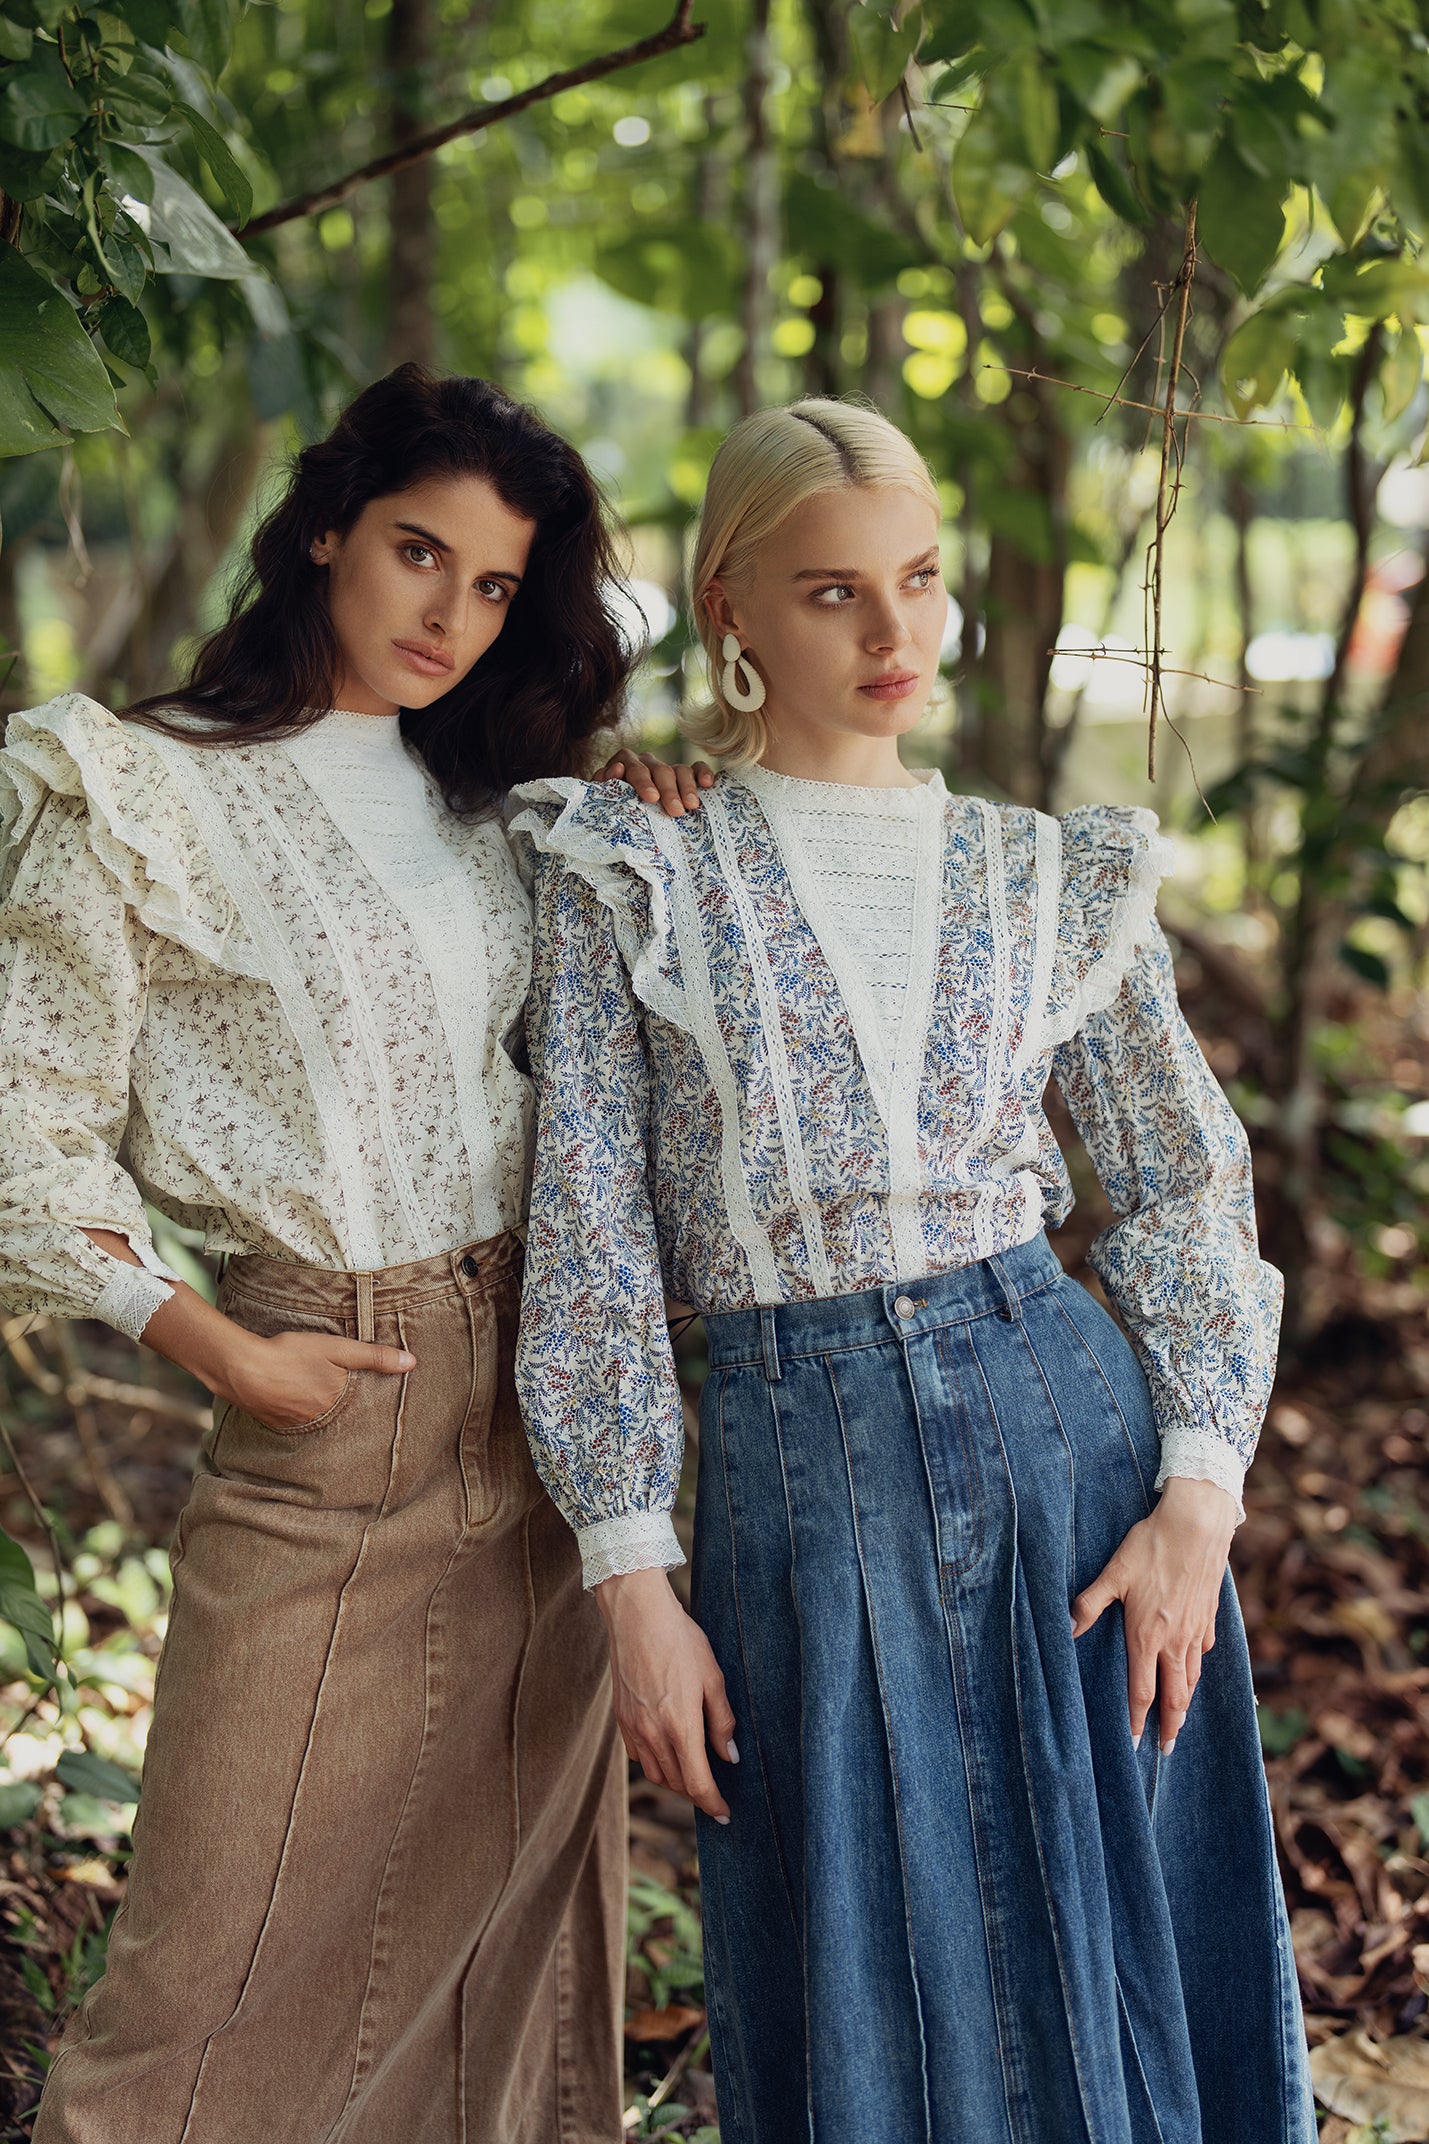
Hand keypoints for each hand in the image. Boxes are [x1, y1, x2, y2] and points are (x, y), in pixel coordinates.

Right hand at [218, 1328, 415, 1430]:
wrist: (240, 1367)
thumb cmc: (291, 1355)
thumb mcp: (337, 1350)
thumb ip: (374, 1357)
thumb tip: (412, 1363)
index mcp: (337, 1406)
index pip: (361, 1410)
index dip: (368, 1406)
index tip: (378, 1406)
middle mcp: (318, 1422)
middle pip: (339, 1416)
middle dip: (344, 1410)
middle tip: (346, 1402)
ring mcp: (294, 1425)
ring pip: (316, 1418)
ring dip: (319, 1410)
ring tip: (318, 1397)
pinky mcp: (273, 1421)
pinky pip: (294, 1419)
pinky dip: (297, 1410)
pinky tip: (294, 1397)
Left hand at [592, 749, 713, 816]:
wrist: (624, 822)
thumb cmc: (613, 813)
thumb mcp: (603, 802)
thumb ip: (603, 787)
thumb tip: (616, 769)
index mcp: (624, 765)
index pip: (633, 765)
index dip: (642, 781)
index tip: (651, 798)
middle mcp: (646, 762)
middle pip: (660, 769)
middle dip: (668, 790)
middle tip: (676, 811)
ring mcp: (667, 768)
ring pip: (679, 769)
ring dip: (687, 787)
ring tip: (691, 806)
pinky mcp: (685, 775)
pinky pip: (696, 768)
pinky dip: (703, 773)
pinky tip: (707, 784)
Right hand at [595, 1566, 736, 1820]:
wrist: (637, 1616)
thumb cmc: (680, 1641)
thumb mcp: (713, 1678)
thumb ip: (722, 1721)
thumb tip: (730, 1756)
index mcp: (680, 1727)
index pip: (697, 1782)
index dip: (712, 1803)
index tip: (725, 1814)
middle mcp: (653, 1734)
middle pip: (676, 1783)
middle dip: (696, 1794)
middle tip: (714, 1792)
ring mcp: (633, 1727)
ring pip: (655, 1773)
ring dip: (675, 1782)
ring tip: (693, 1775)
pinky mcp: (621, 1718)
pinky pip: (638, 1756)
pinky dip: (654, 1764)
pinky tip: (666, 1751)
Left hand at [1071, 1476, 1236, 1753]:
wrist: (1197, 1525)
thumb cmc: (1151, 1546)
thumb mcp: (1114, 1573)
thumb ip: (1090, 1603)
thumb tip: (1068, 1627)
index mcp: (1147, 1636)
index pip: (1143, 1691)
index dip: (1138, 1720)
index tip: (1136, 1743)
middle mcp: (1175, 1641)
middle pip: (1176, 1696)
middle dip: (1170, 1726)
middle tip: (1166, 1749)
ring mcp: (1196, 1630)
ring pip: (1193, 1678)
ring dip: (1186, 1703)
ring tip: (1180, 1720)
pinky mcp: (1210, 1616)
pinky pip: (1204, 1652)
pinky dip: (1198, 1668)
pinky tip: (1195, 1667)